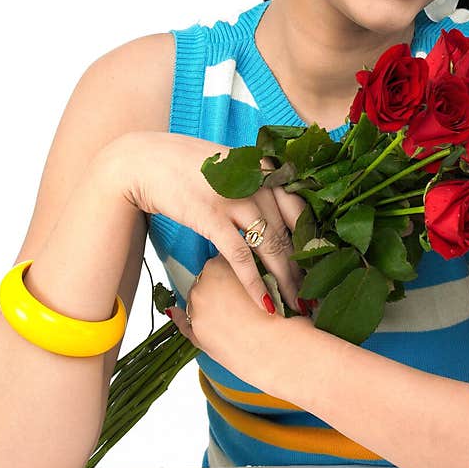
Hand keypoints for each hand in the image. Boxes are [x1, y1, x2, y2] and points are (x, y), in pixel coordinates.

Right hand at [121, 131, 307, 311]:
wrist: (145, 161)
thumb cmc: (187, 166)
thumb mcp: (231, 167)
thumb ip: (256, 184)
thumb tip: (278, 216)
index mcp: (265, 168)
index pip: (302, 210)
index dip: (314, 243)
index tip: (323, 269)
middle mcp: (256, 181)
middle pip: (290, 233)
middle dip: (304, 269)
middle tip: (314, 297)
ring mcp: (235, 198)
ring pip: (270, 246)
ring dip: (284, 280)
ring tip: (294, 306)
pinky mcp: (211, 217)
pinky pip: (240, 256)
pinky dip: (254, 282)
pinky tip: (264, 302)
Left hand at [167, 253, 306, 375]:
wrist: (278, 349)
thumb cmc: (278, 313)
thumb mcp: (267, 279)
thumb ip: (251, 268)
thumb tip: (248, 262)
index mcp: (218, 267)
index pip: (222, 260)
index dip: (234, 268)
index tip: (243, 278)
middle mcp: (202, 286)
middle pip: (206, 279)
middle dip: (219, 285)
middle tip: (239, 296)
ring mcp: (196, 311)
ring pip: (198, 300)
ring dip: (208, 302)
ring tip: (230, 313)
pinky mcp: (196, 334)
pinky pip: (182, 322)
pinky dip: (178, 316)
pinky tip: (174, 311)